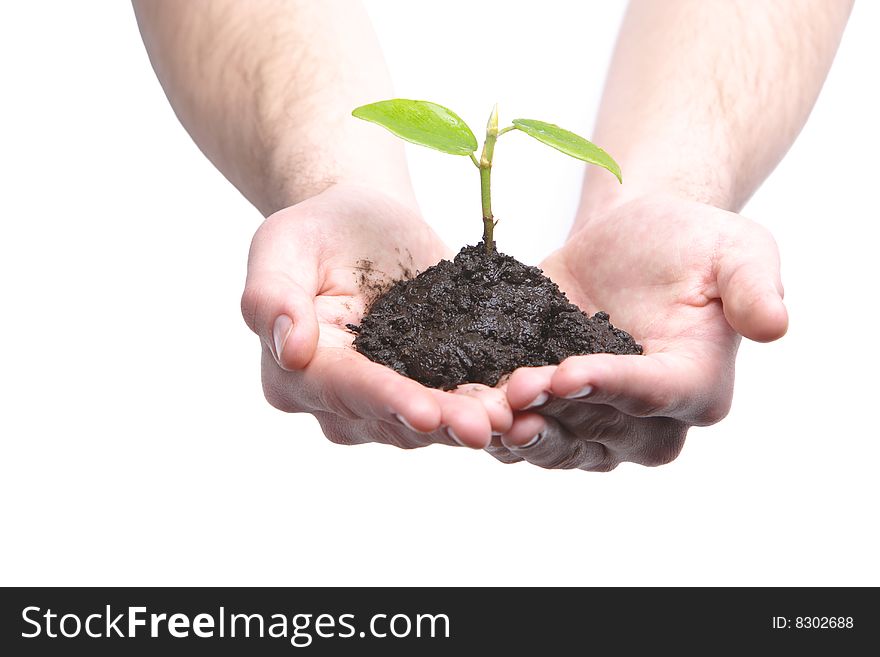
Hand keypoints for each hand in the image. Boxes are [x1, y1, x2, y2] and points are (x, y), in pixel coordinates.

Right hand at [241, 184, 511, 449]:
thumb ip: (272, 296)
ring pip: (430, 420)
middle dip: (438, 421)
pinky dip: (490, 402)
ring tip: (511, 416)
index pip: (343, 389)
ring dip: (470, 419)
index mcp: (298, 372)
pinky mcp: (429, 385)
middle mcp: (339, 401)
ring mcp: (388, 398)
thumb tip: (288, 350)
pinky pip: (460, 399)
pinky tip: (524, 402)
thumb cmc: (320, 228)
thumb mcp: (283, 244)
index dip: (384, 400)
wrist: (365, 226)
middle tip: (483, 425)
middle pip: (391, 416)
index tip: (422, 410)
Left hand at [493, 194, 787, 469]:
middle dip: (554, 412)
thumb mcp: (734, 248)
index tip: (570, 371)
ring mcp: (594, 421)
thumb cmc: (688, 241)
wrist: (630, 242)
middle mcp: (647, 421)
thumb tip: (775, 325)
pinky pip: (520, 425)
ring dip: (517, 430)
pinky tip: (460, 406)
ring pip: (555, 442)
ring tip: (482, 410)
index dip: (613, 387)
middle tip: (513, 389)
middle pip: (598, 430)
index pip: (656, 396)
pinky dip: (489, 422)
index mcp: (696, 385)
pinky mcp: (550, 408)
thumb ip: (752, 285)